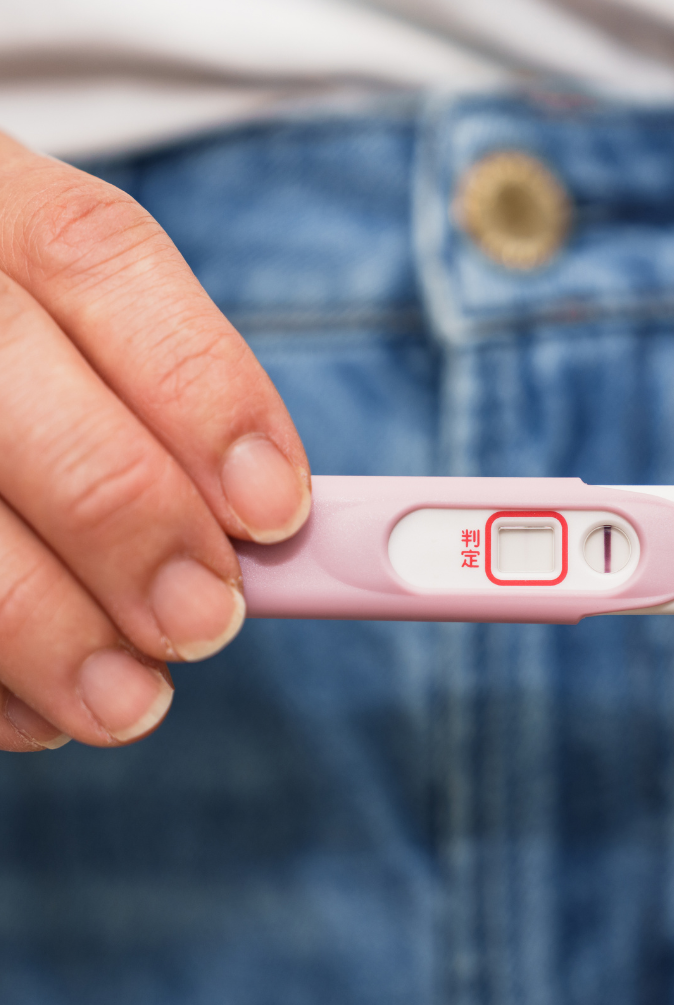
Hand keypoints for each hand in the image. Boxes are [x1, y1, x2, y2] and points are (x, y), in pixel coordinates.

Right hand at [0, 133, 309, 749]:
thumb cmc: (29, 362)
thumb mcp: (82, 333)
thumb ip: (161, 401)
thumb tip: (268, 524)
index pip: (100, 257)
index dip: (204, 393)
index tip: (277, 509)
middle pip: (14, 385)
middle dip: (128, 523)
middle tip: (206, 622)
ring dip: (45, 626)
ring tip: (127, 701)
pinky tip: (33, 708)